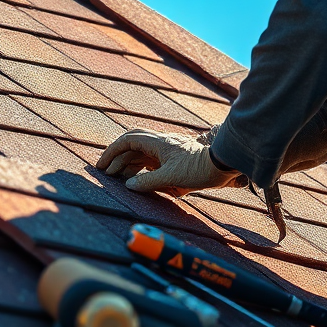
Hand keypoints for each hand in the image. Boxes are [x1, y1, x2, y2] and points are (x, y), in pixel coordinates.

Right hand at [96, 129, 243, 196]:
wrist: (224, 164)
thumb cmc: (199, 169)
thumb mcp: (171, 178)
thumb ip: (148, 182)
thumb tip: (129, 185)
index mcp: (157, 143)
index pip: (127, 141)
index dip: (111, 152)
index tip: (102, 165)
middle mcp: (160, 144)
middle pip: (132, 147)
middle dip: (118, 159)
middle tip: (107, 174)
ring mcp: (168, 151)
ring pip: (142, 154)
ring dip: (129, 164)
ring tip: (120, 178)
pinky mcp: (175, 159)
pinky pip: (153, 162)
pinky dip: (142, 169)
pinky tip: (140, 179)